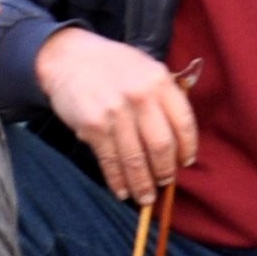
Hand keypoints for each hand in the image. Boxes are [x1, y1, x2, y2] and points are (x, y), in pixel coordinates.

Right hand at [36, 28, 196, 200]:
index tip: (185, 162)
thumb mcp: (146, 68)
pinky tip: (122, 192)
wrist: (68, 58)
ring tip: (146, 197)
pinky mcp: (93, 127)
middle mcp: (140, 97)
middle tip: (165, 182)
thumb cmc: (112, 66)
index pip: (184, 123)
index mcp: (159, 81)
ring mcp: (116, 113)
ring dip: (142, 184)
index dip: (188, 148)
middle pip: (162, 147)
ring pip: (136, 160)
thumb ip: (164, 96)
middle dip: (165, 171)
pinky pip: (110, 161)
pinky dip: (117, 181)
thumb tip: (179, 138)